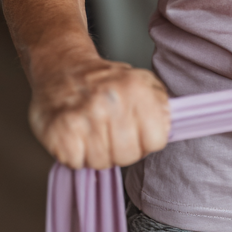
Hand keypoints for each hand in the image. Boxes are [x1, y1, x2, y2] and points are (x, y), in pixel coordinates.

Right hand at [28, 49, 170, 168]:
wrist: (63, 68)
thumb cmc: (104, 81)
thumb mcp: (141, 82)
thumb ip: (161, 105)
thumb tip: (171, 126)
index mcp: (136, 88)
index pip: (157, 139)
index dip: (146, 140)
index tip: (136, 130)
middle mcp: (111, 100)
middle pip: (129, 156)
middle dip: (121, 150)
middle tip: (109, 131)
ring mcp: (84, 116)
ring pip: (102, 163)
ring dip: (96, 153)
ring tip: (91, 131)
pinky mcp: (60, 131)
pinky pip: (76, 164)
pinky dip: (75, 155)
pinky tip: (75, 136)